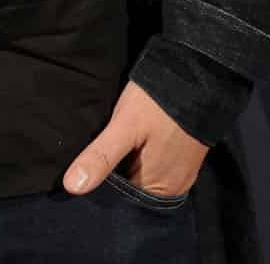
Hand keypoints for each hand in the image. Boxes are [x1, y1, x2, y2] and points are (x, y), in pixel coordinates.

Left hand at [61, 80, 209, 196]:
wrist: (197, 72)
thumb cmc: (158, 102)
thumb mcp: (124, 126)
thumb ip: (101, 157)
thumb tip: (72, 187)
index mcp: (161, 188)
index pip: (122, 197)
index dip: (104, 180)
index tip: (92, 161)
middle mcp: (175, 185)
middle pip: (134, 185)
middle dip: (117, 170)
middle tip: (104, 143)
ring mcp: (183, 169)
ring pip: (144, 172)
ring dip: (130, 160)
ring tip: (118, 138)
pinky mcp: (186, 153)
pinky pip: (158, 161)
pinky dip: (143, 152)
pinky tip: (135, 136)